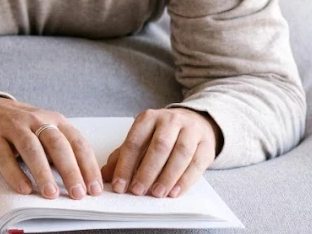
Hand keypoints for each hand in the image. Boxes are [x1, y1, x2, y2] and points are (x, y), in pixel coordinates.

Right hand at [0, 98, 103, 199]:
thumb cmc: (24, 129)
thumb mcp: (47, 133)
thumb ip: (63, 152)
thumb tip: (85, 182)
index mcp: (55, 120)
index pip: (77, 142)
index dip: (88, 166)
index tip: (94, 188)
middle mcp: (37, 121)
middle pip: (57, 145)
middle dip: (70, 170)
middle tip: (77, 193)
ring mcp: (14, 127)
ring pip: (31, 149)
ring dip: (43, 173)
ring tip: (51, 194)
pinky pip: (5, 157)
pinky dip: (15, 174)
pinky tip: (24, 188)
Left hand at [101, 108, 220, 198]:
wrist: (196, 122)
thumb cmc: (163, 135)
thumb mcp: (142, 140)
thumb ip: (123, 157)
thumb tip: (105, 175)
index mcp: (149, 118)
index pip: (135, 141)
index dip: (125, 165)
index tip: (119, 185)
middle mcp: (170, 120)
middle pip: (159, 145)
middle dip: (147, 170)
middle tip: (137, 190)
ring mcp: (190, 130)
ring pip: (180, 153)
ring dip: (167, 176)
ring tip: (156, 193)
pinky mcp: (206, 144)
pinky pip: (196, 162)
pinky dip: (185, 180)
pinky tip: (175, 191)